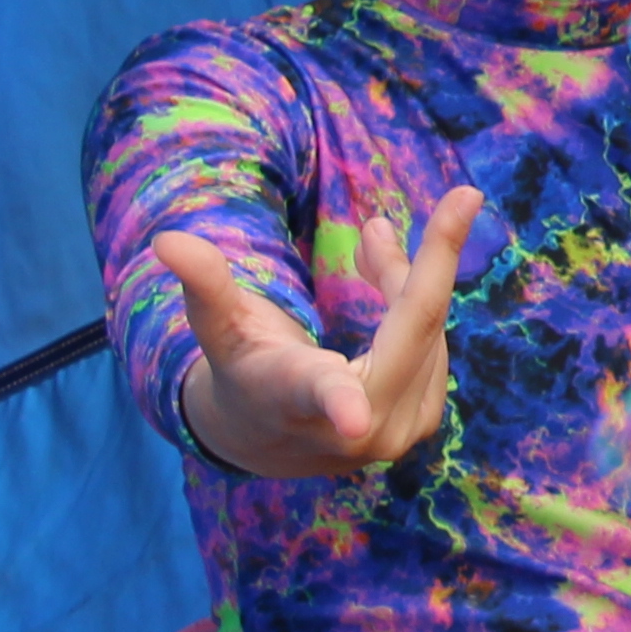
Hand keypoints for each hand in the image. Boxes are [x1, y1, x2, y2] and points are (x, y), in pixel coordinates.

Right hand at [156, 187, 474, 482]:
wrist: (267, 438)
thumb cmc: (242, 371)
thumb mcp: (221, 329)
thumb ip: (205, 286)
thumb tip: (165, 240)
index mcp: (294, 399)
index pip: (319, 397)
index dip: (338, 405)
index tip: (355, 421)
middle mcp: (354, 429)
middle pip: (415, 325)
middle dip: (438, 258)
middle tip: (465, 193)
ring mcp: (396, 432)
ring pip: (428, 327)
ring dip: (404, 279)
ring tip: (368, 245)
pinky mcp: (423, 423)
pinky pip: (436, 343)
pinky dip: (416, 303)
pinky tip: (386, 277)